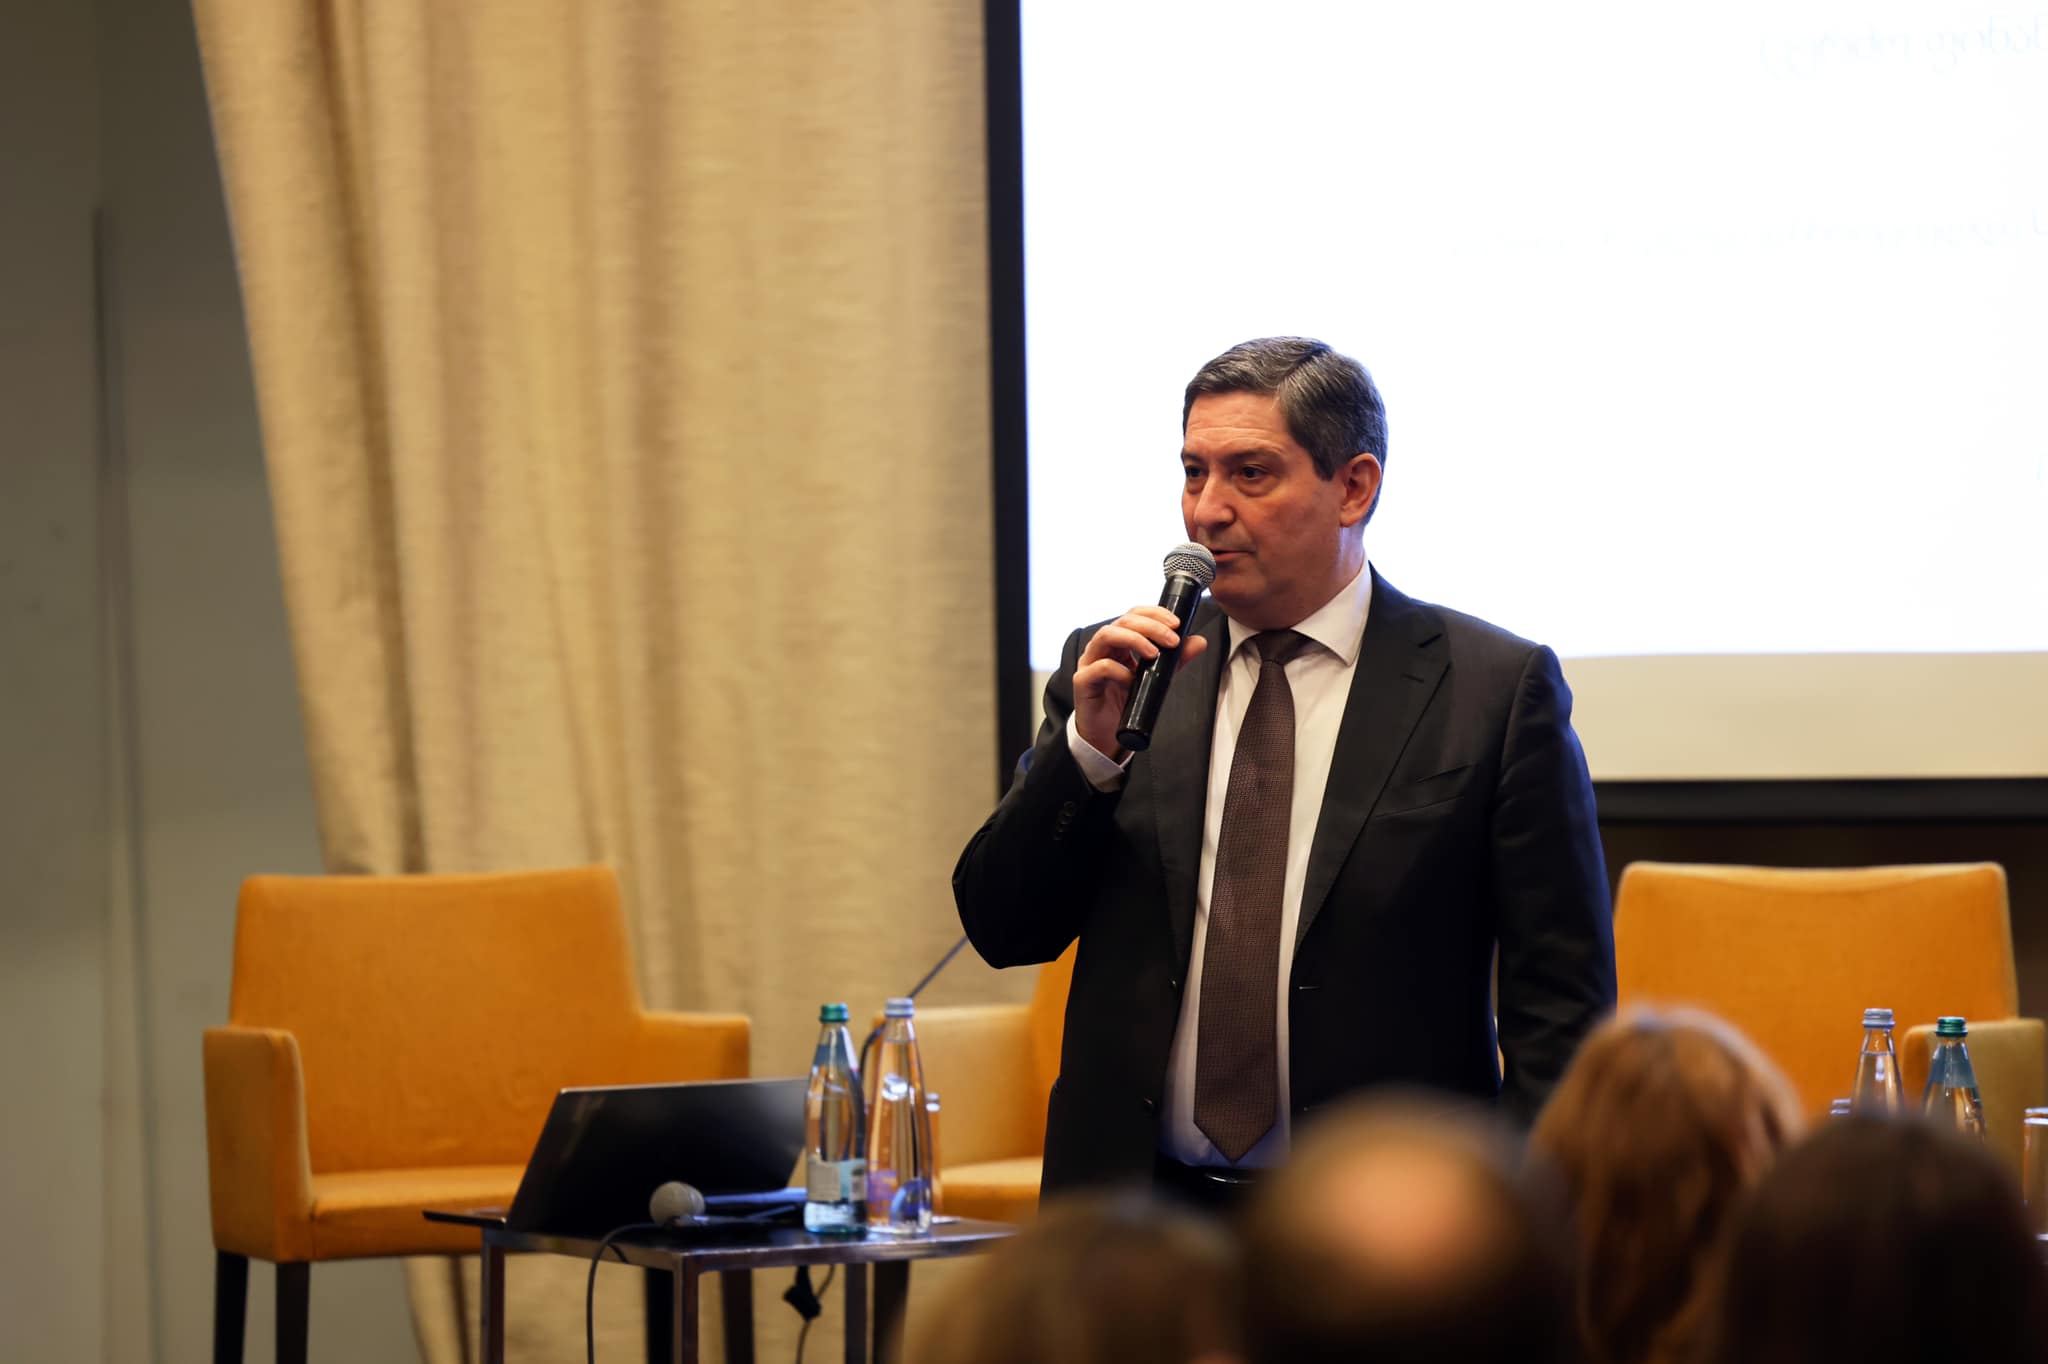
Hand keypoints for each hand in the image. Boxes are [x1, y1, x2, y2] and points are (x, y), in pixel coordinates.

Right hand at [1072, 606, 1208, 758]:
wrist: (1106, 735)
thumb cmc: (1126, 704)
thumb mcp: (1156, 678)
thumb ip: (1175, 659)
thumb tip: (1199, 641)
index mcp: (1118, 642)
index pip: (1134, 616)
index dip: (1154, 614)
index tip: (1176, 624)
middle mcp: (1102, 647)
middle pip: (1123, 621)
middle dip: (1150, 626)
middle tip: (1171, 640)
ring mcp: (1090, 662)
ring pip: (1107, 635)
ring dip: (1134, 639)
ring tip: (1154, 653)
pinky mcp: (1083, 681)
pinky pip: (1100, 667)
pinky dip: (1119, 670)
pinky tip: (1132, 680)